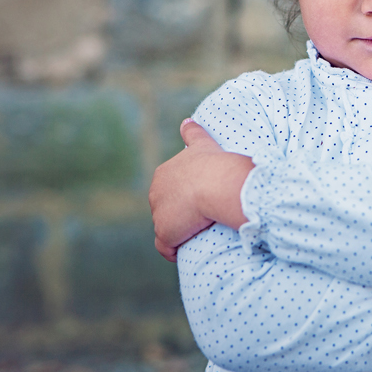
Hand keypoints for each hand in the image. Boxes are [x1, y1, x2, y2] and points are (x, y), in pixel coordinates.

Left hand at [149, 119, 253, 261]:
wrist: (216, 183)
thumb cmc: (214, 164)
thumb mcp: (202, 144)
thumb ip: (192, 133)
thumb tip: (187, 121)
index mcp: (163, 173)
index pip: (169, 188)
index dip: (183, 195)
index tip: (199, 199)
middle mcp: (156, 192)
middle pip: (166, 208)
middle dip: (179, 214)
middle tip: (203, 219)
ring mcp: (158, 214)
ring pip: (167, 227)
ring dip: (180, 232)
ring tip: (199, 234)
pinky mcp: (165, 233)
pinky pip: (165, 247)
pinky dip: (173, 250)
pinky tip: (184, 250)